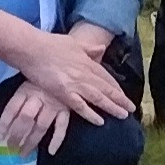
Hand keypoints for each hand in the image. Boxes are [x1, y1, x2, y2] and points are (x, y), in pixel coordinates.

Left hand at [0, 76, 72, 156]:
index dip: (4, 124)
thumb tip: (6, 114)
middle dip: (16, 135)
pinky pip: (61, 126)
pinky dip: (57, 139)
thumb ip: (19, 95)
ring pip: (40, 126)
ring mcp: (53, 104)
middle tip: (11, 148)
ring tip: (23, 153)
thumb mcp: (28, 78)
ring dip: (31, 141)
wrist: (67, 65)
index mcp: (26, 89)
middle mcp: (39, 97)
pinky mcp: (66, 109)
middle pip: (25, 119)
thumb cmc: (43, 73)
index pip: (12, 109)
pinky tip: (51, 151)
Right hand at [9, 21, 133, 130]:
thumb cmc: (50, 44)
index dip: (117, 88)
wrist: (33, 48)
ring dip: (112, 107)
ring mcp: (75, 83)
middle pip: (107, 88)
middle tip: (132, 109)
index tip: (124, 96)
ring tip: (123, 115)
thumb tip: (101, 48)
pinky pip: (81, 106)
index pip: (107, 77)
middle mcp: (85, 73)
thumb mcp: (73, 43)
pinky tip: (100, 121)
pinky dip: (91, 114)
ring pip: (99, 98)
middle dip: (120, 99)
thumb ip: (88, 49)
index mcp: (87, 61)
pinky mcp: (64, 92)